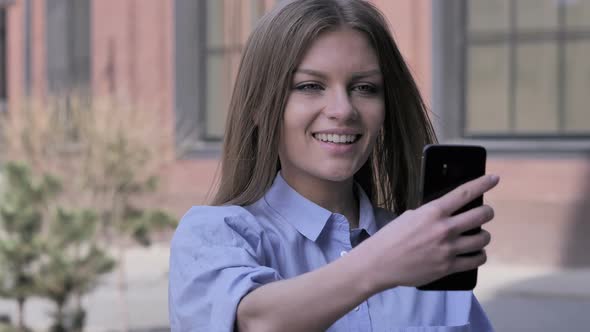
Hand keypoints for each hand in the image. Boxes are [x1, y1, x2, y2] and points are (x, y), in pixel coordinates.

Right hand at [355, 174, 499, 291]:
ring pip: (482, 238)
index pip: (465, 193)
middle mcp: (443, 229)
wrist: (379, 263)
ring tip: (478, 235)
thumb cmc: (391, 237)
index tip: (494, 178)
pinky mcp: (448, 267)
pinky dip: (479, 255)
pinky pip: (476, 260)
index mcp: (433, 212)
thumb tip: (451, 213)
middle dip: (487, 212)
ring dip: (483, 235)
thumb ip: (432, 214)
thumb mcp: (410, 217)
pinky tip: (475, 253)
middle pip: (481, 215)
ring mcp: (448, 249)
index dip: (483, 183)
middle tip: (485, 212)